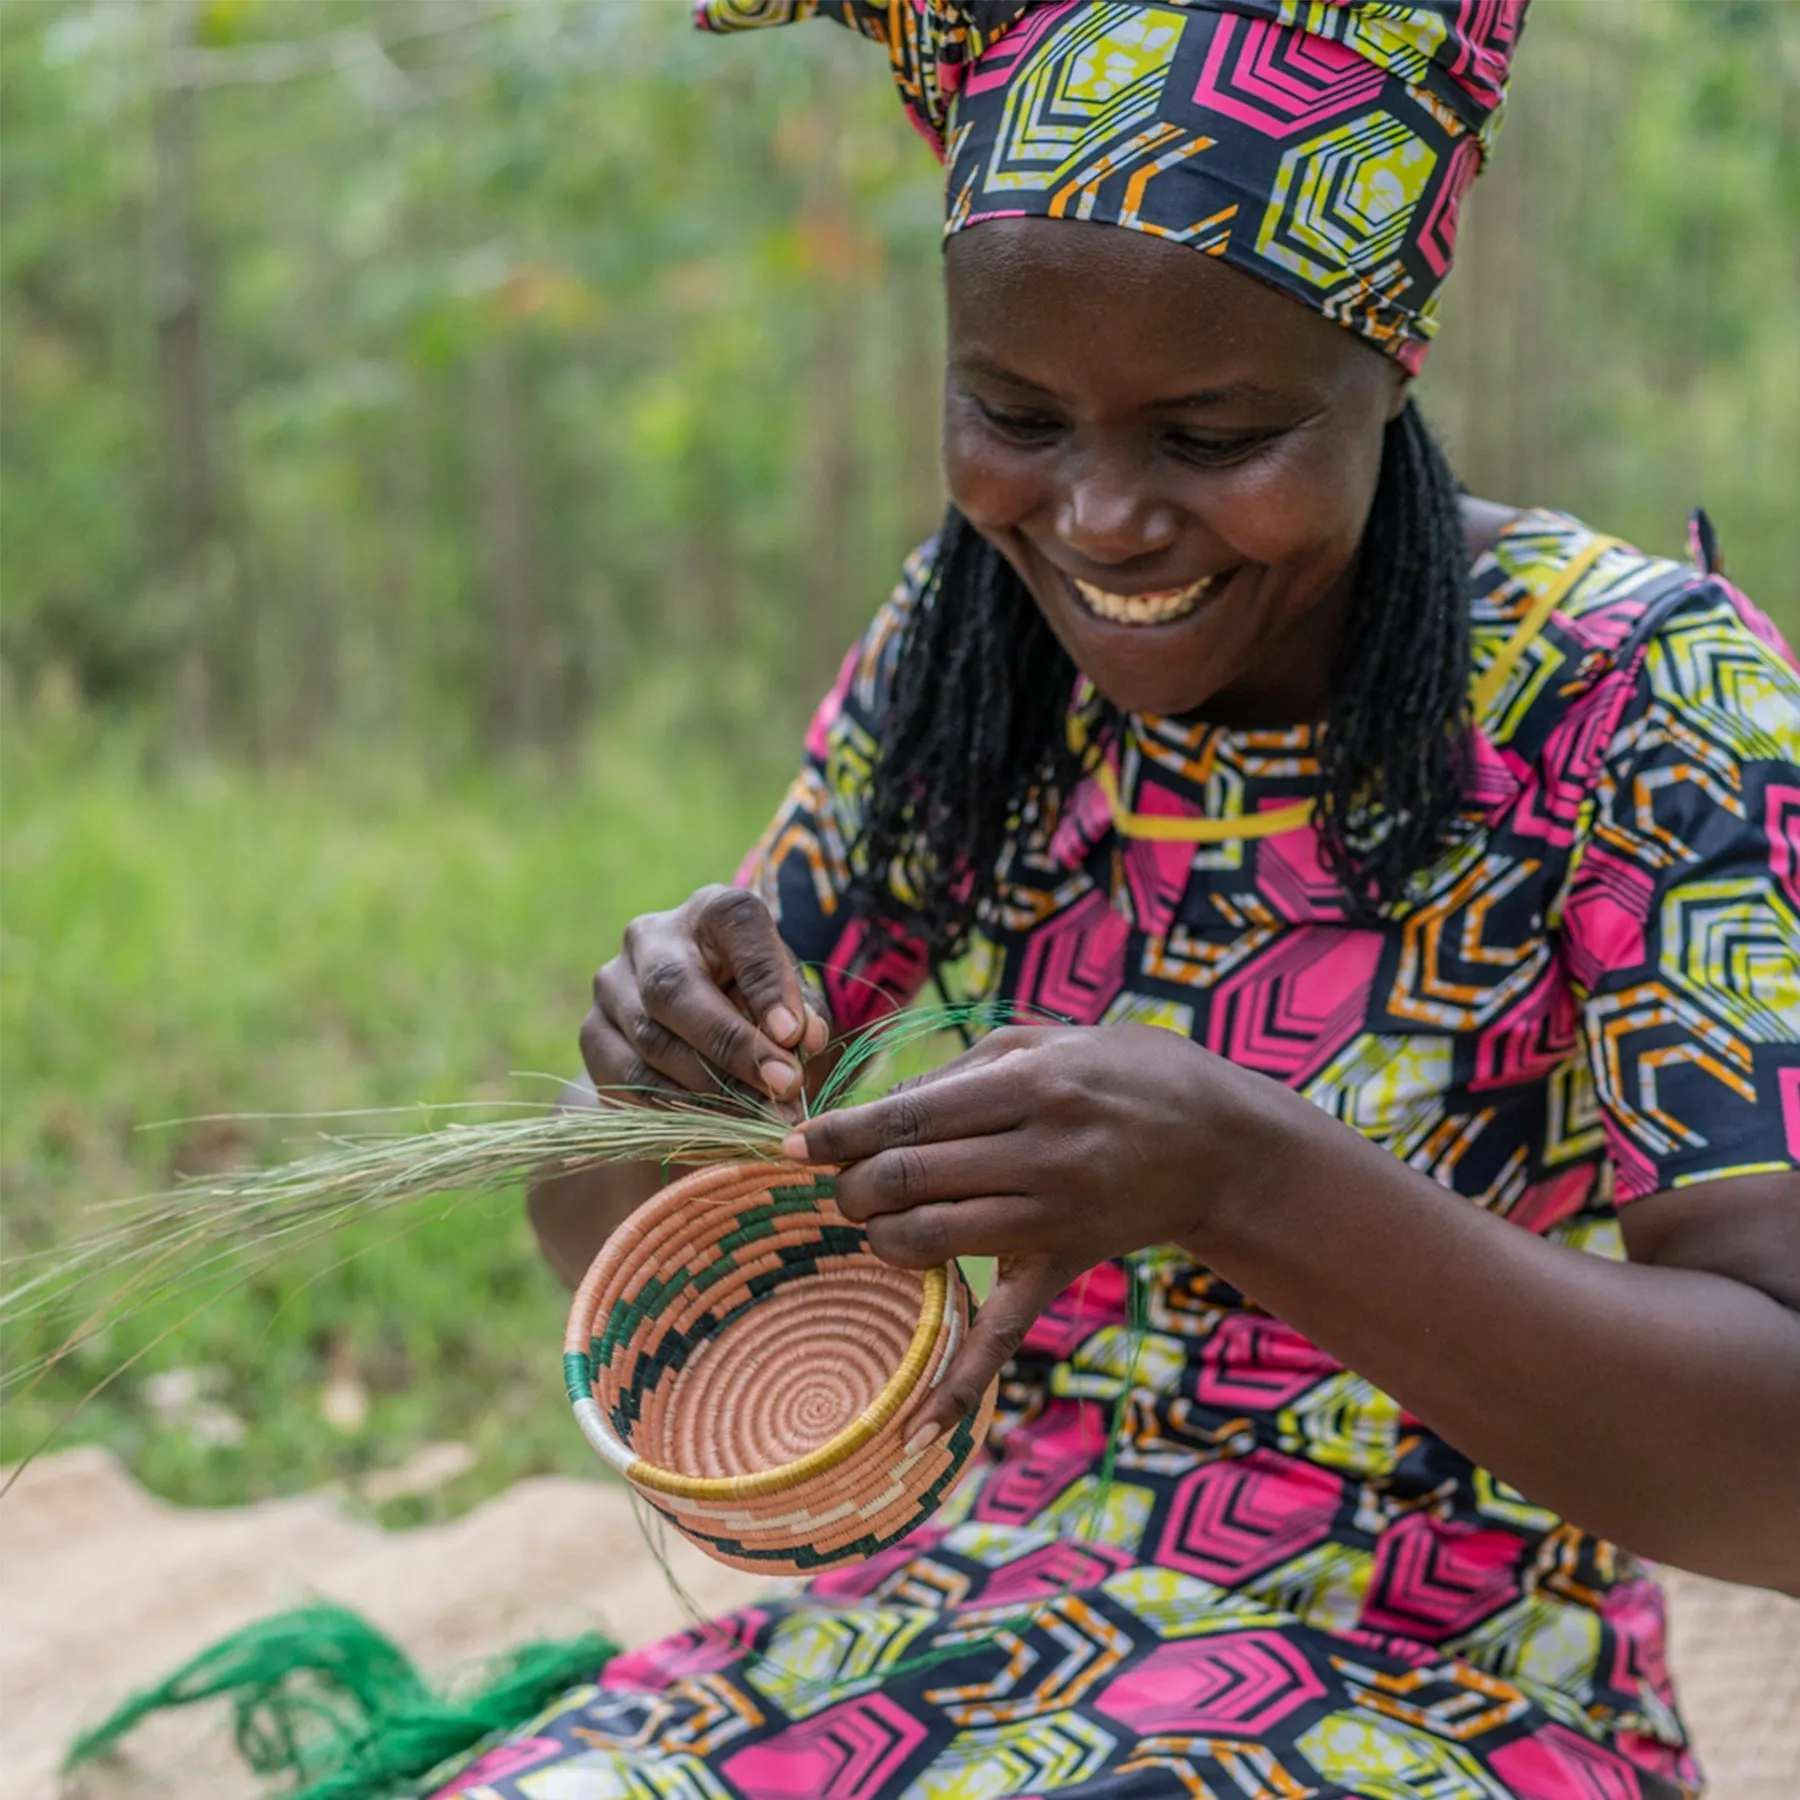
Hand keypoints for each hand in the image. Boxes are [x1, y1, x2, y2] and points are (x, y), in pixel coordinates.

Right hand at [582, 885, 828, 1114]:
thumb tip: (804, 1038)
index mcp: (712, 910)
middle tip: (781, 1086)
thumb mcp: (791, 1002)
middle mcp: (652, 936)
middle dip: (732, 1044)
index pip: (735, 922)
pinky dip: (676, 1107)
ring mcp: (612, 983)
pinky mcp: (592, 1032)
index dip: (765, 979)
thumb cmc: (758, 1008)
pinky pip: (629, 1077)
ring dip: (710, 1086)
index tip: (793, 1035)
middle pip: (675, 986)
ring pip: (651, 1039)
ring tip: (760, 1115)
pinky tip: (716, 1124)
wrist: (693, 1038)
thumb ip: (803, 1015)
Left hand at [781, 1024, 1277, 1445]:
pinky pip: (1006, 1333)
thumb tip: (870, 1113)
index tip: (794, 1146)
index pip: (906, 1120)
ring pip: (932, 1242)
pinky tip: (916, 1433)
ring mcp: (1056, 1216)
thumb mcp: (1040, 1044)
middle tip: (838, 1186)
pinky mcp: (1066, 1265)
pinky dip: (959, 1387)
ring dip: (880, 1240)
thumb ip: (956, 1075)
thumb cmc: (1118, 1071)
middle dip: (850, 1188)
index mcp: (1028, 1087)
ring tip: (875, 1224)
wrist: (1218, 1138)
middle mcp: (1042, 1154)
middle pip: (908, 1181)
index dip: (839, 1136)